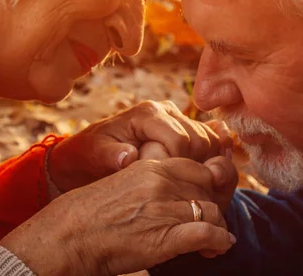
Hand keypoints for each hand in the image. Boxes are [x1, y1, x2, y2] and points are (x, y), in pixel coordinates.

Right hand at [0, 158, 235, 275]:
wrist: (67, 236)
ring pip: (211, 211)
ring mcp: (164, 208)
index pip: (199, 168)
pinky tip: (219, 248)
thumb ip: (153, 182)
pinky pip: (207, 233)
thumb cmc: (92, 213)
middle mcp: (162, 183)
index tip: (209, 199)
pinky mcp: (165, 236)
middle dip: (215, 208)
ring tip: (215, 242)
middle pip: (209, 190)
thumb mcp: (125, 183)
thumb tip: (177, 193)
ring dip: (219, 228)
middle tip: (214, 225)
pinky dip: (219, 241)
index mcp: (153, 166)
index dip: (210, 186)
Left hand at [48, 100, 231, 191]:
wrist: (89, 152)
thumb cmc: (89, 155)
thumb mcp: (93, 155)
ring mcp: (176, 118)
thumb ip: (110, 156)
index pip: (180, 140)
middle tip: (188, 192)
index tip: (172, 189)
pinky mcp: (183, 127)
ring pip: (210, 140)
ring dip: (208, 164)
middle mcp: (165, 110)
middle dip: (198, 167)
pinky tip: (209, 178)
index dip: (181, 167)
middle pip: (200, 139)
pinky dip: (213, 158)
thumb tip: (128, 157)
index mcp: (147, 113)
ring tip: (197, 190)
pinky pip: (210, 140)